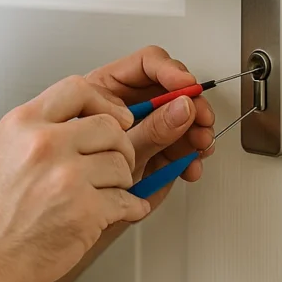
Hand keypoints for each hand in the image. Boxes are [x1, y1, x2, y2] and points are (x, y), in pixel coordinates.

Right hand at [0, 75, 145, 281]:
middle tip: (115, 161)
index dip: (104, 102)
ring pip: (122, 163)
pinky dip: (129, 207)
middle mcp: (43, 144)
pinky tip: (121, 209)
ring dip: (121, 180)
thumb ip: (39, 128)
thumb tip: (81, 118)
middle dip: (120, 146)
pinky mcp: (84, 211)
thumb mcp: (3, 149)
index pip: (77, 88)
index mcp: (23, 123)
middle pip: (109, 126)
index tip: (115, 117)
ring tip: (105, 192)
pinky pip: (127, 200)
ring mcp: (66, 177)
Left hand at [86, 46, 215, 211]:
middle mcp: (130, 106)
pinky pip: (186, 143)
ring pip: (184, 115)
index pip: (145, 64)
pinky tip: (190, 164)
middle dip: (192, 102)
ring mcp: (147, 127)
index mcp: (107, 91)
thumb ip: (151, 130)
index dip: (169, 71)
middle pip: (171, 87)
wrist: (83, 217)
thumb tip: (182, 108)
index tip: (186, 86)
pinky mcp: (161, 150)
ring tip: (199, 144)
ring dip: (198, 129)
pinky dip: (194, 153)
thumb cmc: (81, 180)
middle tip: (200, 118)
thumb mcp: (118, 151)